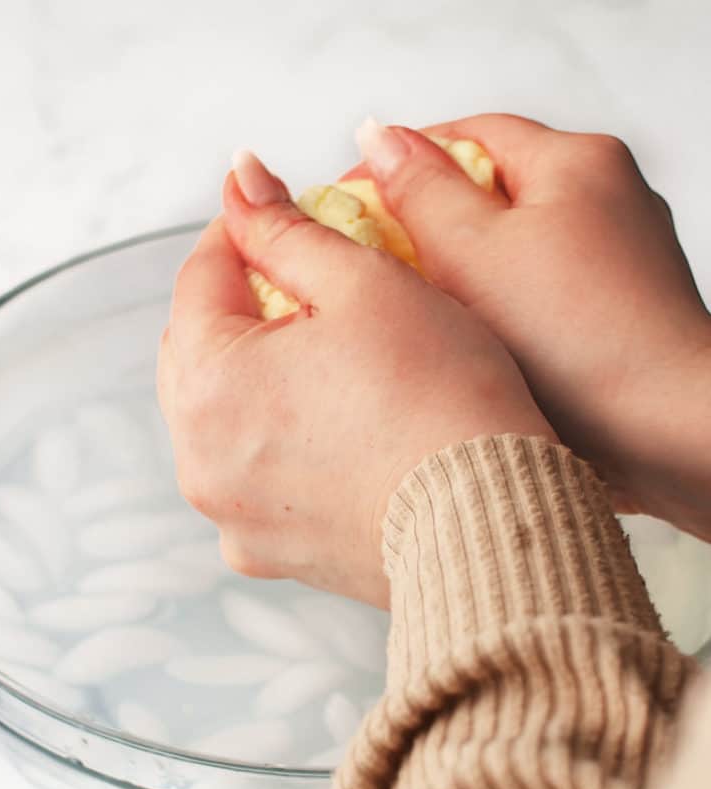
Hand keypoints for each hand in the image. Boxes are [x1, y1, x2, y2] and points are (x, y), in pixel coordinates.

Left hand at [158, 151, 555, 606]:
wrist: (488, 524)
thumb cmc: (438, 398)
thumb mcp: (365, 285)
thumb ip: (288, 229)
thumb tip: (240, 179)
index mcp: (207, 383)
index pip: (199, 277)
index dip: (243, 232)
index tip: (281, 214)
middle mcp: (200, 460)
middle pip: (198, 352)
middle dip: (242, 307)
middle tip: (302, 284)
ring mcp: (232, 515)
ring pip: (223, 418)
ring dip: (256, 377)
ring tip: (320, 356)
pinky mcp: (271, 553)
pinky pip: (254, 478)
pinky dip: (276, 443)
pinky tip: (328, 428)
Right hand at [352, 115, 710, 539]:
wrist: (665, 429)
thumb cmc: (576, 340)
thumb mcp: (475, 251)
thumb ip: (420, 189)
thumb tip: (379, 136)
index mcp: (575, 162)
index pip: (466, 135)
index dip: (398, 162)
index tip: (346, 198)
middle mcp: (606, 198)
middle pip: (491, 192)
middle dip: (428, 223)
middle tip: (373, 261)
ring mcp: (615, 258)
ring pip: (514, 248)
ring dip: (462, 270)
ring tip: (416, 308)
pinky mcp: (615, 312)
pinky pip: (538, 291)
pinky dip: (500, 306)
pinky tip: (472, 342)